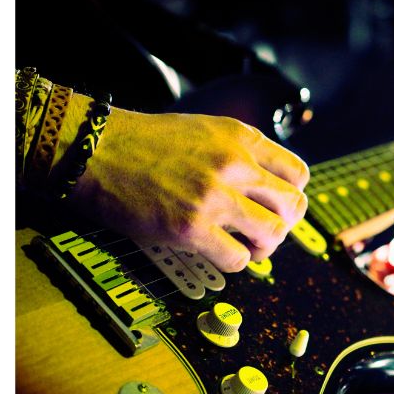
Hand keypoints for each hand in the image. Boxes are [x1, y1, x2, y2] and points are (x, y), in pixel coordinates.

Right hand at [71, 104, 308, 271]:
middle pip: (293, 205)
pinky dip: (236, 262)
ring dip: (265, 247)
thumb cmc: (143, 143)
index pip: (298, 174)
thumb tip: (266, 187)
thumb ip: (238, 153)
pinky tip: (219, 253)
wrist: (95, 150)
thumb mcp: (204, 130)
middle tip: (263, 232)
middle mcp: (234, 163)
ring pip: (274, 232)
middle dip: (284, 225)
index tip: (274, 207)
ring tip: (247, 246)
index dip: (291, 197)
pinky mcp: (191, 226)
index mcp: (241, 138)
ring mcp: (214, 195)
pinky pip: (239, 258)